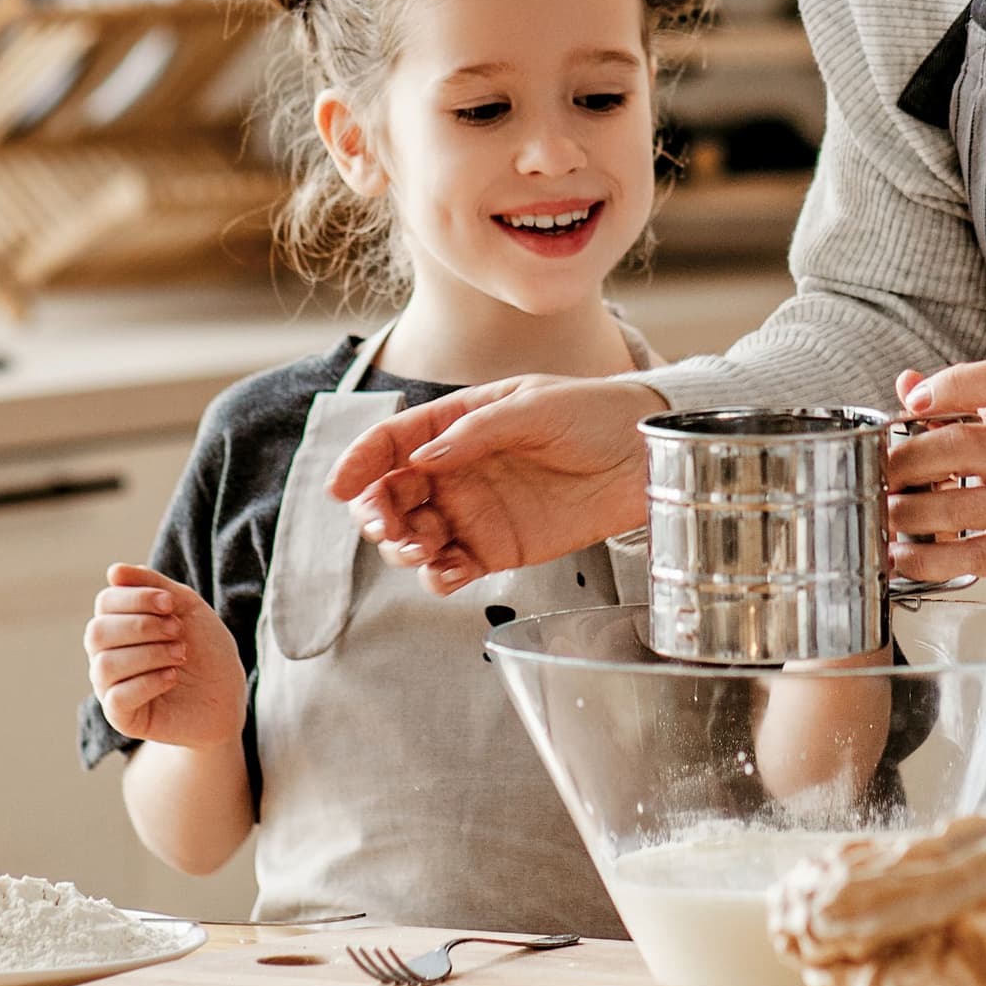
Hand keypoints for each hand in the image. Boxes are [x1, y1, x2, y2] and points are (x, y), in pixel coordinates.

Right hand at [84, 564, 246, 749]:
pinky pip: (116, 697)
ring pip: (105, 664)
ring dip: (149, 654)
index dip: (137, 598)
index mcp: (118, 624)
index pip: (105, 602)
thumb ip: (154, 586)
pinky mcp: (122, 716)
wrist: (227, 697)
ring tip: (180, 655)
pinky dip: (148, 682)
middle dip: (142, 626)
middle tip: (177, 631)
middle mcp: (107, 654)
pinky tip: (172, 677)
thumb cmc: (206, 651)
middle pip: (97, 632)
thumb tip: (113, 571)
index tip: (171, 604)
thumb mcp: (188, 608)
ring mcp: (110, 686)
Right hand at [327, 376, 659, 595]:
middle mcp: (456, 470)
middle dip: (377, 513)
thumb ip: (477, 433)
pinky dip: (439, 578)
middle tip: (386, 527)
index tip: (340, 487)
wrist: (644, 456)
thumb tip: (423, 460)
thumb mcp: (534, 407)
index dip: (360, 462)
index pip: (393, 443)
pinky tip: (448, 573)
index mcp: (457, 424)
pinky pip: (452, 569)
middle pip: (392, 495)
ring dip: (403, 547)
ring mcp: (474, 512)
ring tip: (420, 549)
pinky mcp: (497, 549)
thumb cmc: (593, 415)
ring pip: (414, 536)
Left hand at [888, 360, 985, 590]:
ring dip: (907, 513)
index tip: (913, 402)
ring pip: (957, 508)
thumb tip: (907, 382)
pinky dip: (926, 559)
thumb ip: (961, 400)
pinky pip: (969, 557)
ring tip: (884, 514)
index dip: (952, 387)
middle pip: (962, 448)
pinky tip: (902, 555)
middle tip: (880, 473)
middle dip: (907, 462)